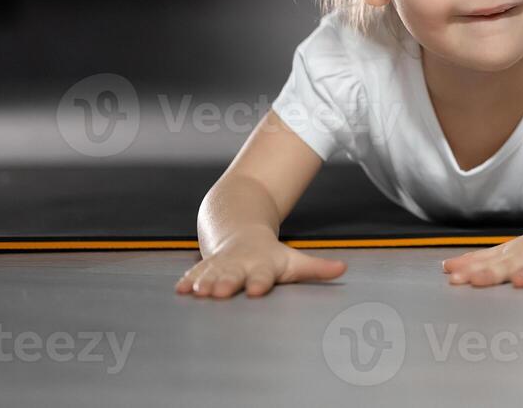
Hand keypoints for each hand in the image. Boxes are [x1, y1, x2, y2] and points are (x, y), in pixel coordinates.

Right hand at [175, 228, 346, 298]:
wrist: (240, 229)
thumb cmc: (270, 255)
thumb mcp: (293, 260)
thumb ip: (316, 269)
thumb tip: (343, 269)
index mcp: (262, 264)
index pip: (263, 274)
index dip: (260, 281)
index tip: (258, 289)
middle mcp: (240, 264)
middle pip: (233, 275)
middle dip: (226, 283)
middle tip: (222, 292)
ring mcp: (220, 265)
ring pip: (211, 275)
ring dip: (205, 284)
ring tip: (199, 293)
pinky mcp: (204, 268)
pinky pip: (194, 275)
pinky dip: (187, 283)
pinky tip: (179, 291)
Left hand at [442, 217, 522, 287]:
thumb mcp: (508, 251)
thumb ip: (478, 261)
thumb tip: (446, 268)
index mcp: (511, 254)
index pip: (487, 262)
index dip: (470, 270)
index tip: (452, 278)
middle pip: (508, 266)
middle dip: (492, 274)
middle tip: (474, 281)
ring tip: (519, 282)